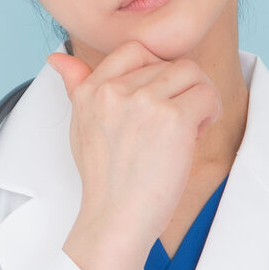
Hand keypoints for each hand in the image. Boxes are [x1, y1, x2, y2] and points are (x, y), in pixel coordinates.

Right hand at [47, 40, 221, 269]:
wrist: (117, 219)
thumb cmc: (105, 180)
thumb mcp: (81, 126)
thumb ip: (76, 87)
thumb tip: (57, 58)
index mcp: (91, 90)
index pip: (134, 50)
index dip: (155, 71)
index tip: (157, 99)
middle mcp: (114, 91)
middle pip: (167, 64)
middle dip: (177, 91)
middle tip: (172, 124)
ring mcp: (144, 102)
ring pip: (191, 73)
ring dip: (198, 97)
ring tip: (188, 126)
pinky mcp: (173, 118)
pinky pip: (207, 95)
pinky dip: (210, 112)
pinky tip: (197, 134)